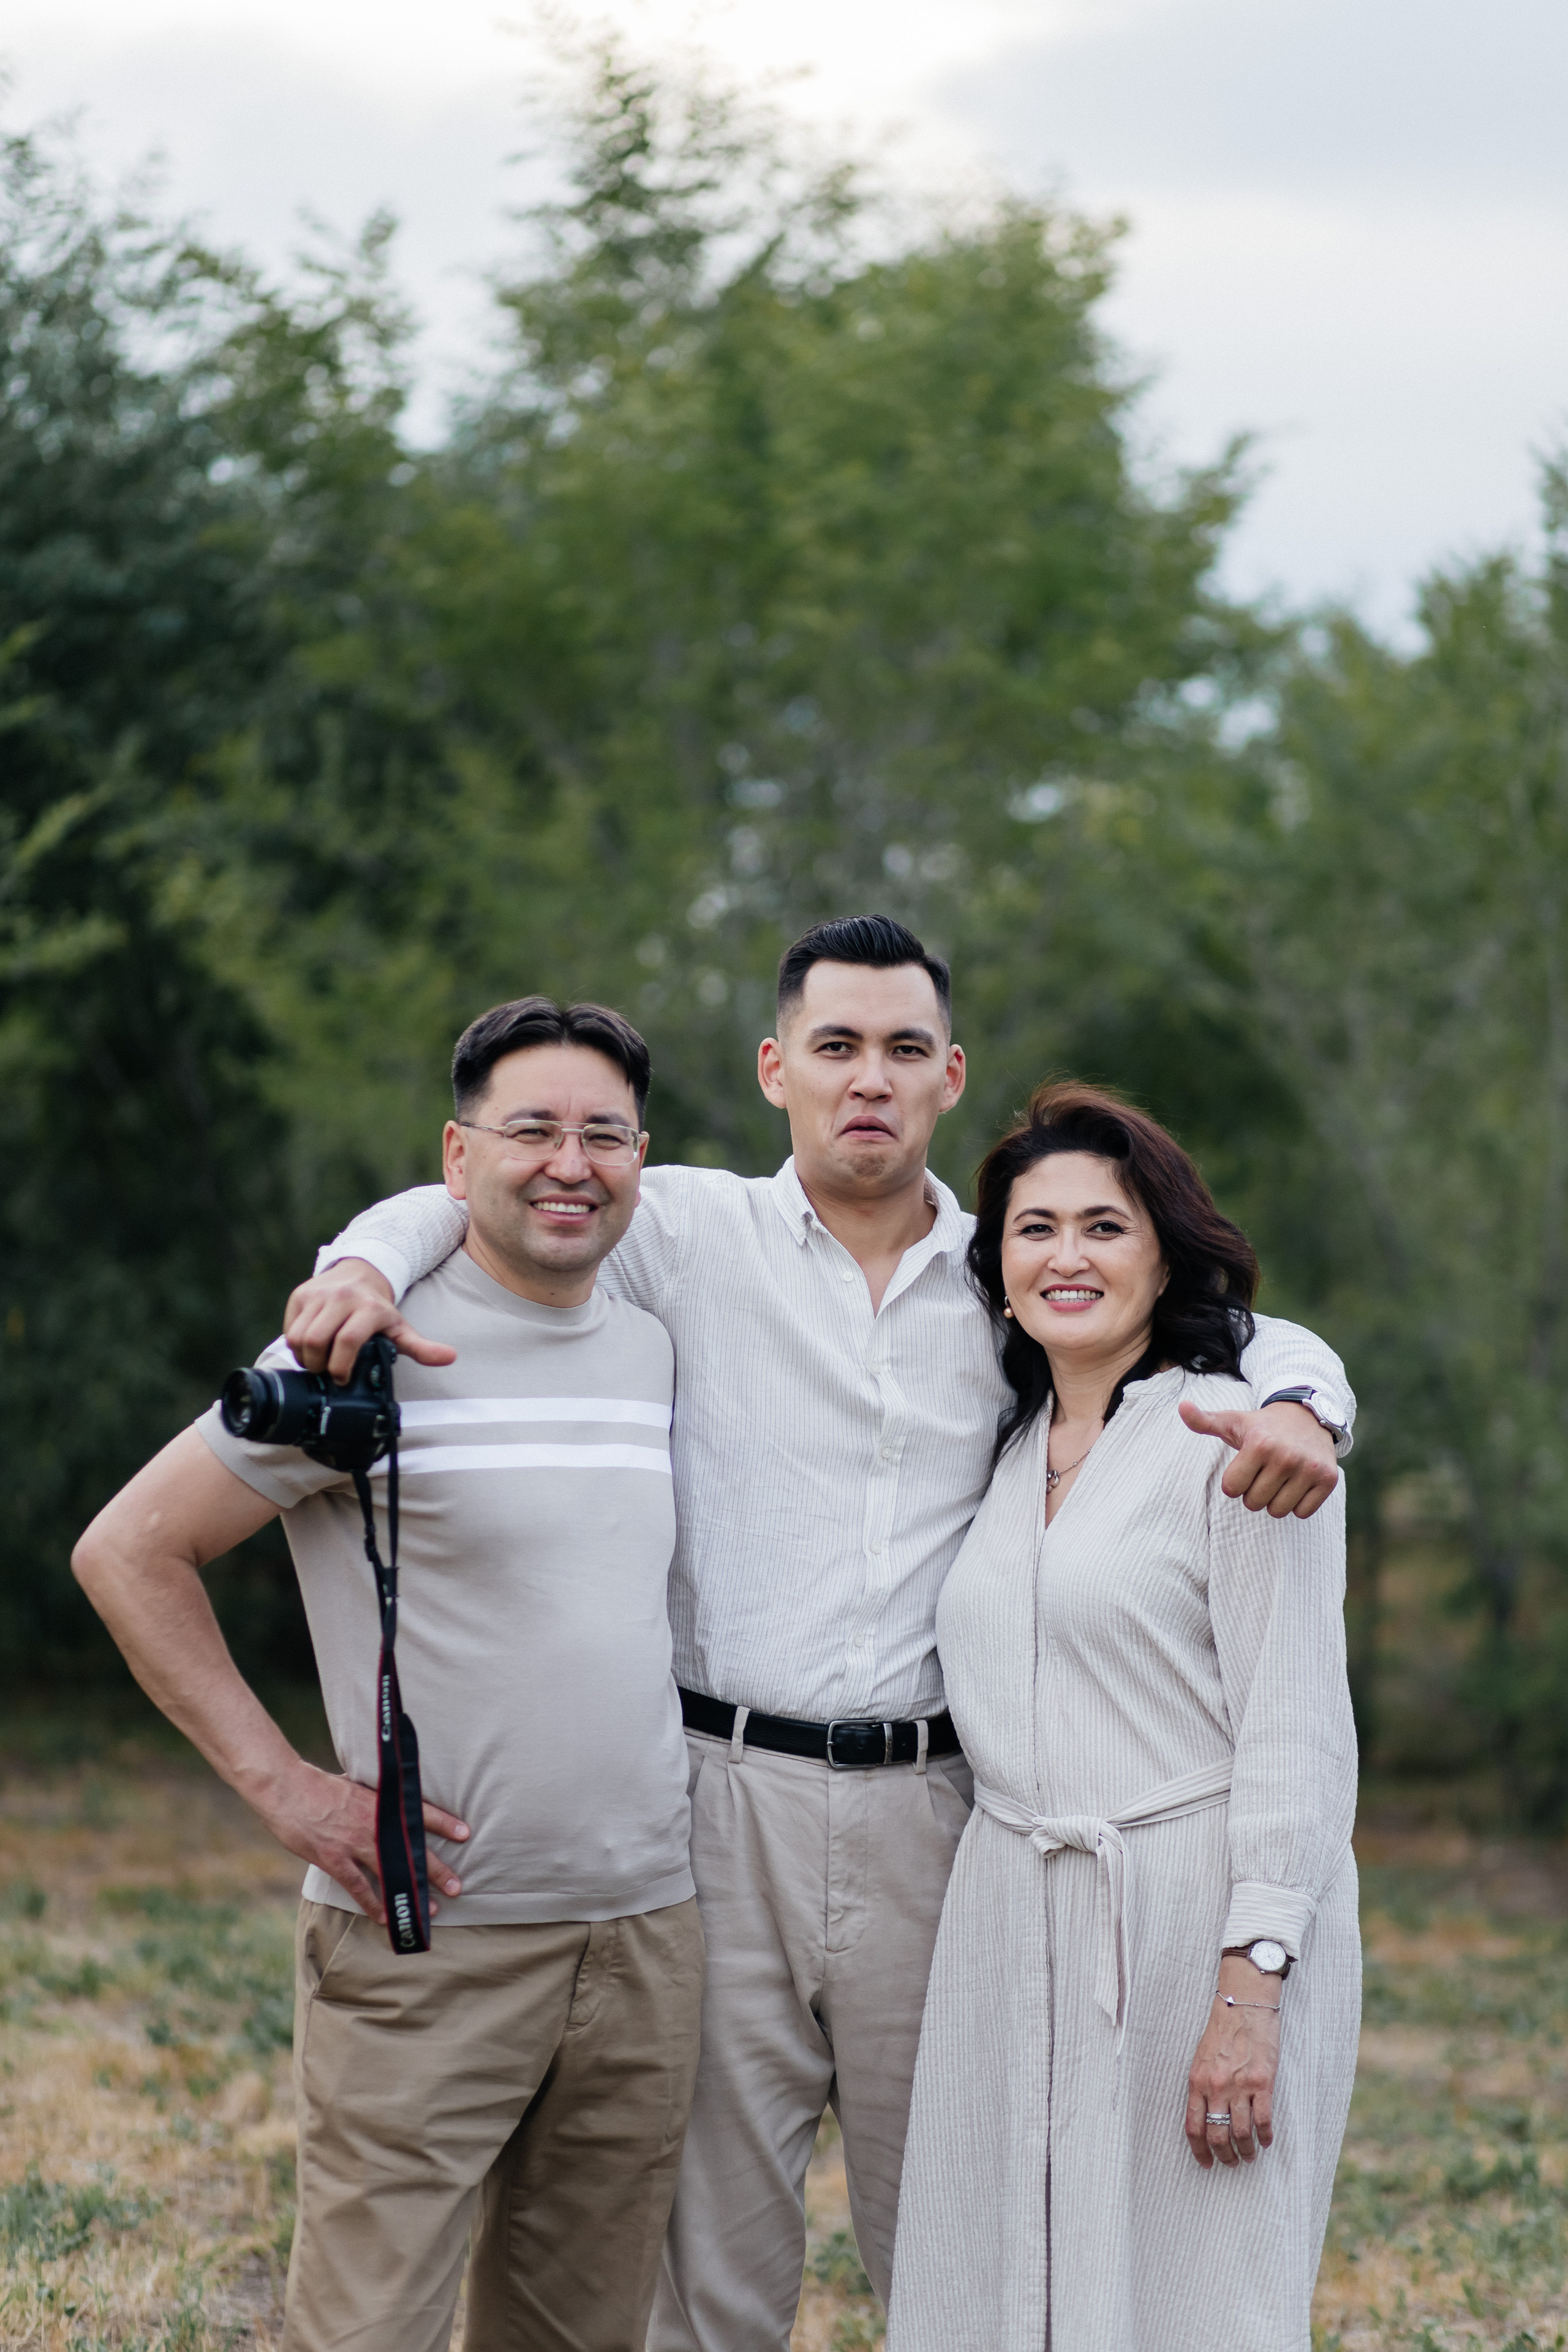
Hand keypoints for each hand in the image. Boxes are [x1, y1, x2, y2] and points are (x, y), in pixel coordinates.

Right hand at [253, 1757, 469, 1926]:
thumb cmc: (321, 1785)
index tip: (465, 1833)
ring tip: (432, 1908)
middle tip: (457, 1886)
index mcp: (380, 1802)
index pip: (419, 1811)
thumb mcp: (357, 1786)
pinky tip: (385, 1917)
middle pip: (411, 1849)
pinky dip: (372, 1903)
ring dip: (411, 1891)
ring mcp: (354, 1843)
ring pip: (391, 1871)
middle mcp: (373, 1824)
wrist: (287, 1789)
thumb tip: (392, 1803)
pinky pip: (358, 1886)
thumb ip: (376, 1798)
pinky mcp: (334, 1859)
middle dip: (436, 1869)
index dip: (443, 1823)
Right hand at [284, 1260, 456, 1382]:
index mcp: (369, 1309)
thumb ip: (421, 1347)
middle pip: (318, 1342)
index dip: (341, 1367)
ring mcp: (318, 1294)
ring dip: (305, 1357)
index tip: (343, 1379)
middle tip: (327, 1372)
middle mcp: (342, 1298)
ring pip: (299, 1337)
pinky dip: (296, 1345)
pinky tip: (309, 1348)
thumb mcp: (400, 1328)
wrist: (360, 1273)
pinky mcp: (300, 1295)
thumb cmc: (378, 1310)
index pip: (348, 1342)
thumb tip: (449, 1358)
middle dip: (319, 1366)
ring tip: (318, 1362)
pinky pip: (290, 1328)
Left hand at [1178, 1399, 1338, 1518]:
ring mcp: (1309, 1468)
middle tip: (1263, 1472)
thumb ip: (1204, 1421)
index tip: (1244, 1467)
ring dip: (1275, 1500)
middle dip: (1254, 1492)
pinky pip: (1303, 1513)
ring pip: (1278, 1511)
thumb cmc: (1263, 1425)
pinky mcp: (1328, 1479)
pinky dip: (1298, 1504)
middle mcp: (1286, 1456)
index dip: (1235, 1482)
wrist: (1308, 1416)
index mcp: (1259, 1444)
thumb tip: (1181, 1407)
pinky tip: (1297, 1483)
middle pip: (1254, 1503)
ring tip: (1280, 1478)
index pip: (1232, 1489)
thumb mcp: (1233, 1421)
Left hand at [1185, 1962, 1280, 2167]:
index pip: (1193, 2127)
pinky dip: (1265, 2136)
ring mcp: (1240, 2086)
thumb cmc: (1222, 2031)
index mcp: (1197, 2081)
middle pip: (1217, 2135)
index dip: (1199, 2150)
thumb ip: (1202, 2086)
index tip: (1206, 2164)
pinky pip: (1263, 2120)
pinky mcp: (1262, 2082)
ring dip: (1246, 2151)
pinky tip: (1266, 2141)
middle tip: (1231, 2163)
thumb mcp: (1201, 2058)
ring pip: (1241, 2133)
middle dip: (1224, 2156)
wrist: (1244, 2005)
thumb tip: (1204, 2117)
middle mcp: (1216, 2086)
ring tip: (1250, 2156)